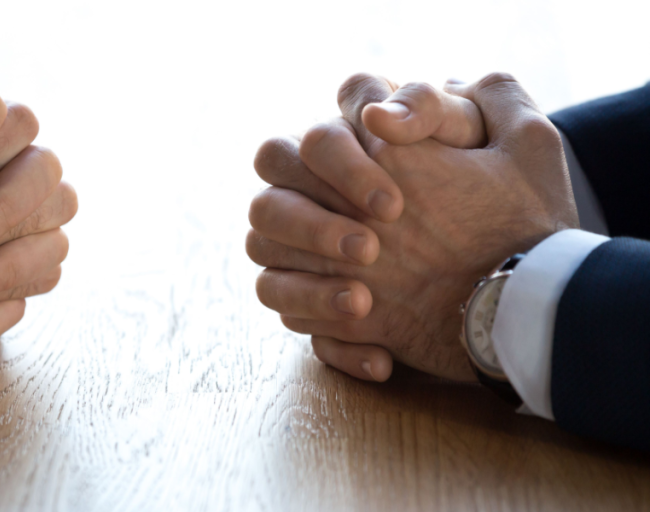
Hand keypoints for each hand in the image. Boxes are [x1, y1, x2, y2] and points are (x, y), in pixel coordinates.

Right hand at [248, 73, 577, 380]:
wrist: (522, 270)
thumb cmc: (506, 198)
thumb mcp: (501, 139)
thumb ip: (437, 107)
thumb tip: (379, 117)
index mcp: (346, 152)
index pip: (309, 142)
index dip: (340, 165)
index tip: (395, 204)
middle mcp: (314, 200)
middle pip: (268, 202)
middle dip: (311, 225)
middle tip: (370, 249)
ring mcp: (309, 256)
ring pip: (264, 260)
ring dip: (307, 285)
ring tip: (363, 302)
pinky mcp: (320, 306)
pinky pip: (295, 322)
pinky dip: (337, 345)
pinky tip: (384, 357)